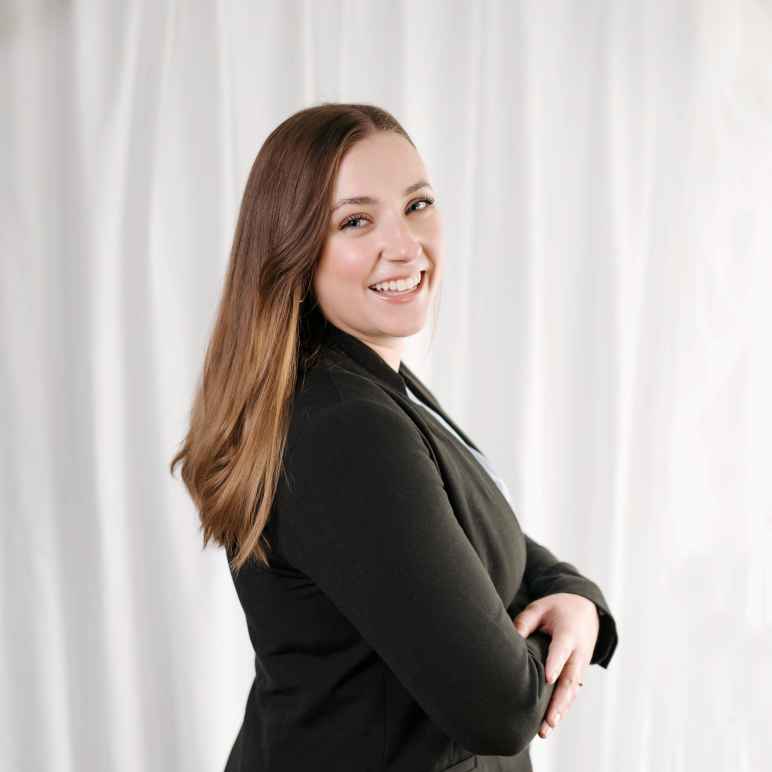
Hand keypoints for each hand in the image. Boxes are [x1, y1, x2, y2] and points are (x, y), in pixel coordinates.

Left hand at [512, 592, 599, 738]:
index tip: (548, 678)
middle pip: (570, 680)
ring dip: (560, 711)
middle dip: (559, 701)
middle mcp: (578, 653)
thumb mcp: (540, 607)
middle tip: (547, 720)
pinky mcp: (578, 673)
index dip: (555, 663)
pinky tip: (551, 723)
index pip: (562, 650)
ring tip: (546, 729)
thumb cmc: (558, 608)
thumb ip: (524, 621)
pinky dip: (562, 708)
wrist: (586, 610)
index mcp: (568, 633)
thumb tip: (507, 640)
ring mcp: (580, 666)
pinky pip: (571, 693)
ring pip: (571, 692)